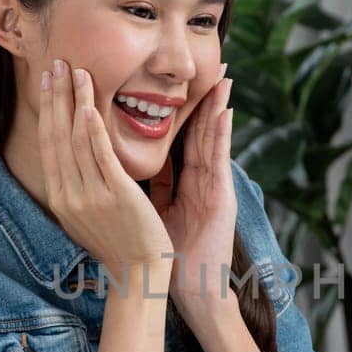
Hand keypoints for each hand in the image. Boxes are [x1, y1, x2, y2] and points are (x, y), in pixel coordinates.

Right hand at [38, 58, 172, 284]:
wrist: (139, 273)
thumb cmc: (119, 243)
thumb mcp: (86, 215)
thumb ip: (78, 186)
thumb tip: (72, 158)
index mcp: (61, 198)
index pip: (49, 143)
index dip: (47, 109)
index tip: (47, 80)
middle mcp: (70, 195)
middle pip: (57, 135)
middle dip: (55, 96)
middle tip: (56, 62)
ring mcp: (91, 195)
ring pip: (77, 139)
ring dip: (74, 101)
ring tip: (75, 70)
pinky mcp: (117, 195)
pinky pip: (100, 156)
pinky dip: (92, 129)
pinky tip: (88, 104)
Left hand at [154, 68, 234, 329]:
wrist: (191, 286)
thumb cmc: (171, 253)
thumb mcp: (157, 211)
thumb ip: (152, 187)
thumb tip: (128, 167)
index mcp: (185, 180)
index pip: (181, 135)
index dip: (180, 107)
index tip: (178, 80)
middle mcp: (202, 178)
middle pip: (200, 129)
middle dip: (205, 97)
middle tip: (214, 65)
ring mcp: (214, 185)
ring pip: (214, 137)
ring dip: (219, 105)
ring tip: (224, 77)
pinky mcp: (222, 196)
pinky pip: (219, 158)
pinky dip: (221, 133)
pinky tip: (223, 110)